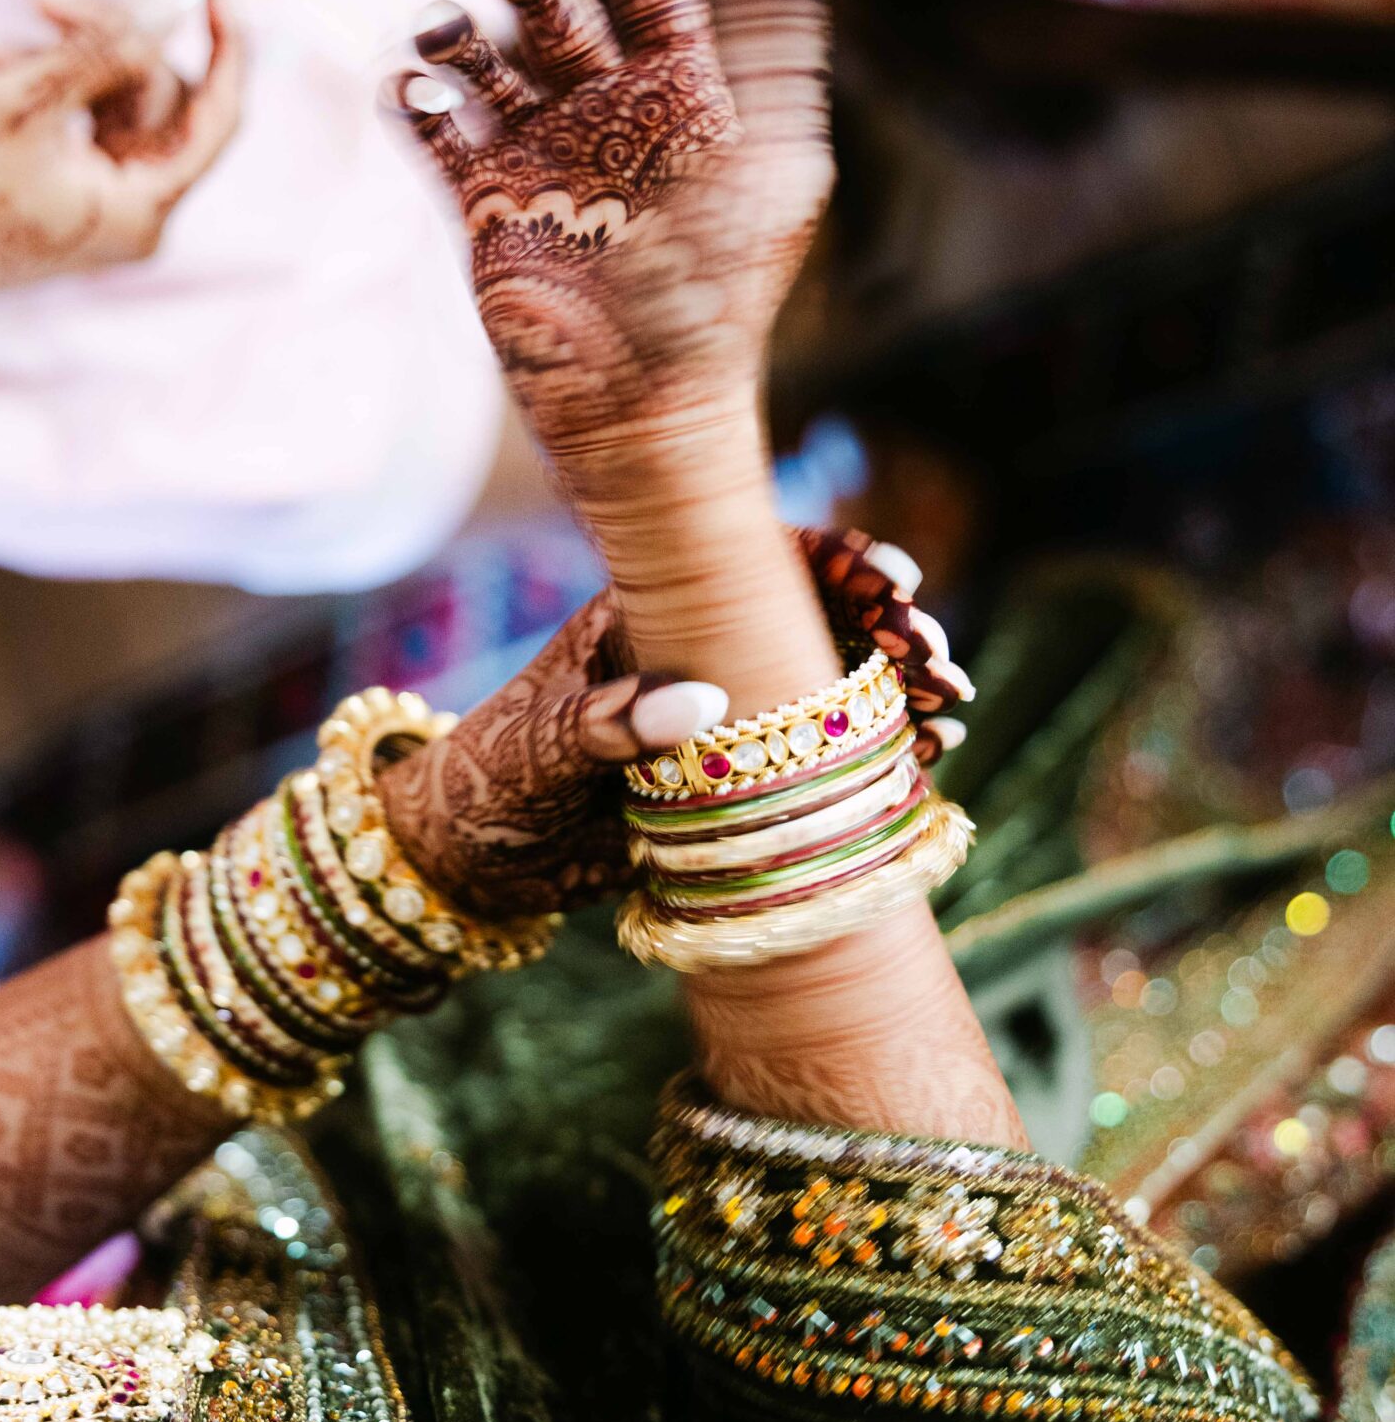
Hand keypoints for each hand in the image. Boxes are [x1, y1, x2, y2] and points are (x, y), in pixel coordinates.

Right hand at [0, 0, 242, 326]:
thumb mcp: (22, 104)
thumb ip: (100, 55)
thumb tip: (168, 11)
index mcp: (144, 209)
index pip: (217, 119)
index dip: (228, 47)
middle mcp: (143, 210)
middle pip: (158, 99)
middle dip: (104, 39)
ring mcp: (116, 199)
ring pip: (121, 101)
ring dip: (64, 58)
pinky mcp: (88, 185)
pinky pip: (92, 118)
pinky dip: (54, 85)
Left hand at [376, 525, 971, 920]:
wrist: (476, 862)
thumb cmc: (490, 780)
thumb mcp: (536, 747)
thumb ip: (605, 725)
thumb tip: (697, 705)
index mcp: (650, 610)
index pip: (754, 558)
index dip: (836, 561)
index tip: (896, 582)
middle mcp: (700, 651)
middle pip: (816, 616)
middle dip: (888, 632)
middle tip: (938, 667)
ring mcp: (729, 717)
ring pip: (834, 685)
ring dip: (897, 692)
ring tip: (946, 712)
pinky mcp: (743, 782)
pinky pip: (825, 757)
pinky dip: (878, 753)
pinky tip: (927, 756)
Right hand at [389, 0, 836, 507]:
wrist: (646, 409)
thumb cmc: (721, 295)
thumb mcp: (768, 159)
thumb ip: (769, 36)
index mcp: (685, 86)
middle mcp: (609, 107)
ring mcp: (543, 153)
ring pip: (486, 55)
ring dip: (455, 26)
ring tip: (439, 30)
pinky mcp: (485, 205)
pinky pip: (438, 131)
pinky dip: (417, 102)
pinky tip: (414, 94)